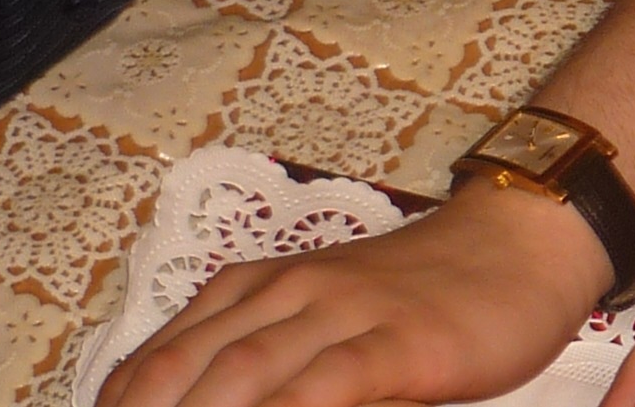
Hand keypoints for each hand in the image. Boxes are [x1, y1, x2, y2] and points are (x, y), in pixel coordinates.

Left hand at [93, 180, 609, 406]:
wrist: (511, 244)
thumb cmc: (413, 296)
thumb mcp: (325, 320)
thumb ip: (271, 364)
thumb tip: (207, 398)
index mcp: (253, 288)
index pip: (160, 358)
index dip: (124, 402)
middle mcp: (281, 292)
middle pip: (186, 369)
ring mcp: (336, 313)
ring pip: (243, 375)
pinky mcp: (394, 343)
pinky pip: (326, 386)